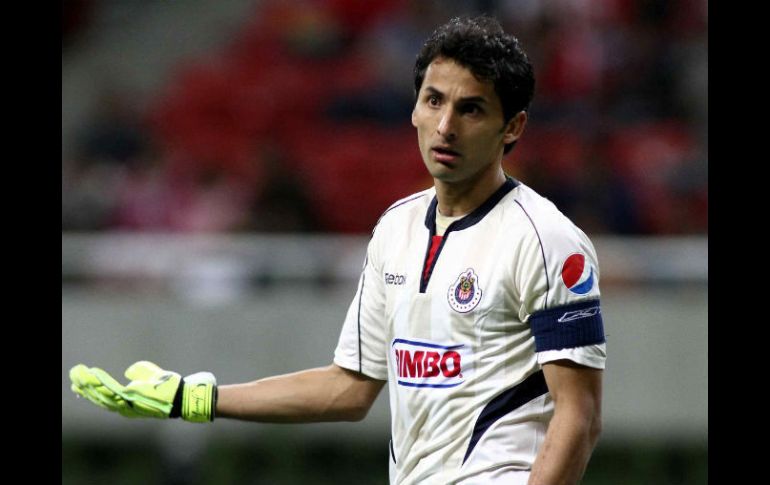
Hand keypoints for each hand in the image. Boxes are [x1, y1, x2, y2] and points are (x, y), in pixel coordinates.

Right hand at [69, 361, 216, 421]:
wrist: (182, 394)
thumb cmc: (168, 387)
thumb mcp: (151, 376)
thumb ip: (138, 372)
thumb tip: (128, 372)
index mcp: (128, 404)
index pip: (105, 398)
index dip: (91, 391)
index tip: (79, 383)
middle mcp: (126, 407)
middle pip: (100, 398)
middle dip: (85, 387)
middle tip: (73, 376)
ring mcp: (129, 404)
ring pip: (102, 395)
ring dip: (88, 385)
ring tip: (77, 374)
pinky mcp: (133, 398)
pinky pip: (113, 390)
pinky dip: (101, 382)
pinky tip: (93, 374)